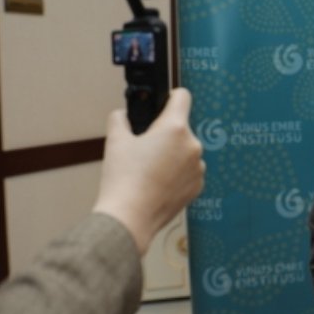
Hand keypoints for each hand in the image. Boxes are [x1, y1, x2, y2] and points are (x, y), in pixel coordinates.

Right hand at [93, 88, 204, 253]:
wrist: (130, 217)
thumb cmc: (123, 179)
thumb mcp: (115, 140)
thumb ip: (120, 118)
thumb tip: (123, 115)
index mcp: (175, 128)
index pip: (182, 97)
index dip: (171, 96)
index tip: (164, 102)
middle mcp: (193, 145)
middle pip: (181, 128)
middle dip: (165, 133)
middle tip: (144, 148)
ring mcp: (198, 167)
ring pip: (185, 151)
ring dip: (172, 154)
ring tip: (149, 169)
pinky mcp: (198, 185)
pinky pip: (188, 171)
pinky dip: (177, 173)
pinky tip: (158, 183)